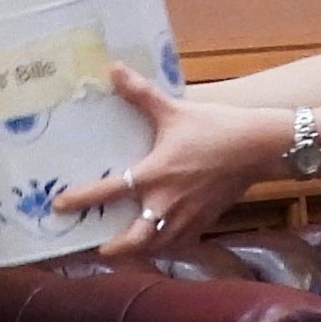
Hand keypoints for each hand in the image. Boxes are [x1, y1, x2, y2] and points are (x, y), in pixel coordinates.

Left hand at [50, 65, 283, 259]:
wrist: (261, 146)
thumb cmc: (216, 127)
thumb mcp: (175, 110)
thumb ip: (142, 93)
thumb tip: (114, 70)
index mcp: (155, 175)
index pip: (109, 191)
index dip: (81, 200)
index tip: (59, 206)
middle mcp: (167, 203)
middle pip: (134, 241)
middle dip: (114, 249)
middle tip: (97, 248)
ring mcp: (188, 216)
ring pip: (157, 246)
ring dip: (138, 251)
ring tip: (125, 249)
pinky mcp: (206, 220)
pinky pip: (181, 242)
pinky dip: (166, 245)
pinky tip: (160, 240)